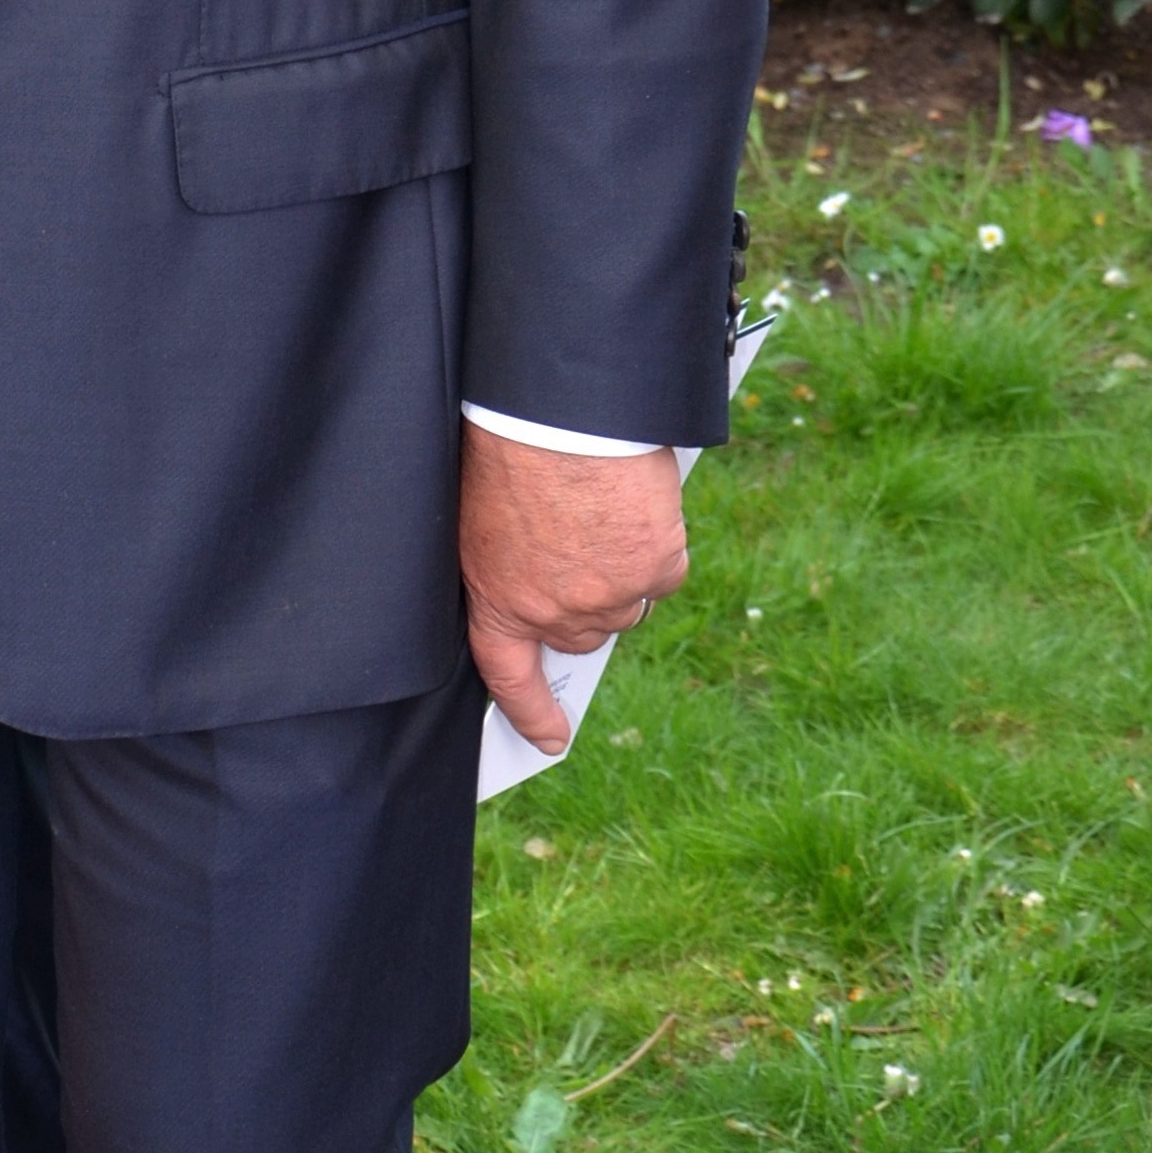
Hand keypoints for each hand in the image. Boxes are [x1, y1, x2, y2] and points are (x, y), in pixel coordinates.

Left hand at [460, 427, 686, 758]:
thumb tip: (545, 582)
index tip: (550, 739)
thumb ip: (514, 565)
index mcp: (498, 599)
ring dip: (624, 573)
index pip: (509, 676)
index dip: (529, 712)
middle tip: (581, 552)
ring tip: (604, 516)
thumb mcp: (487, 519)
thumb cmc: (510, 449)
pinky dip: (657, 545)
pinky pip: (664, 573)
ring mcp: (611, 597)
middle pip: (584, 632)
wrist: (560, 413)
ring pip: (629, 604)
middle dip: (586, 603)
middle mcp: (555, 613)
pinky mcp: (656, 569)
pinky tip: (637, 509)